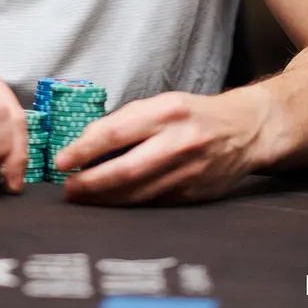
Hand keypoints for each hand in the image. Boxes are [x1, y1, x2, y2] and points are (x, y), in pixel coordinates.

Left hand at [53, 87, 271, 205]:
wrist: (246, 130)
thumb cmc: (195, 114)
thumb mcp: (163, 103)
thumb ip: (127, 121)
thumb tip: (86, 144)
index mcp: (167, 112)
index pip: (115, 133)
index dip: (83, 150)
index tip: (61, 161)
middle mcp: (179, 141)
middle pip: (125, 169)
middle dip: (91, 183)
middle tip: (69, 188)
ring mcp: (188, 171)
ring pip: (137, 193)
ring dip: (105, 199)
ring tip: (83, 197)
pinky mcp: (194, 193)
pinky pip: (153, 203)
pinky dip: (128, 204)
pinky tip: (112, 203)